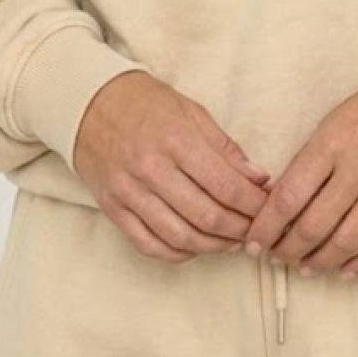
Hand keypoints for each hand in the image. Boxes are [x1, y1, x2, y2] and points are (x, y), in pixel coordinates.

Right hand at [73, 70, 272, 261]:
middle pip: (206, 217)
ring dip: (213, 246)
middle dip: (239, 229)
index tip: (269, 208)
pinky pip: (149, 245)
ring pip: (180, 237)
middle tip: (255, 230)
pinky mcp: (113, 209)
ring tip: (231, 241)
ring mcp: (129, 192)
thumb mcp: (191, 111)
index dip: (253, 204)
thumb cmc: (145, 102)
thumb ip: (225, 148)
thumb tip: (258, 179)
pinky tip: (195, 246)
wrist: (88, 103)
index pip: (225, 185)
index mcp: (176, 139)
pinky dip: (177, 253)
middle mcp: (151, 169)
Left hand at [241, 73, 357, 279]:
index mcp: (331, 143)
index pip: (288, 196)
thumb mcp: (334, 121)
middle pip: (312, 226)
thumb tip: (280, 201)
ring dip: (320, 262)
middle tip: (276, 258)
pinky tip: (345, 272)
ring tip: (305, 268)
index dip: (266, 227)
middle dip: (287, 250)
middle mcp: (357, 168)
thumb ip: (310, 160)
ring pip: (345, 241)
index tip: (253, 242)